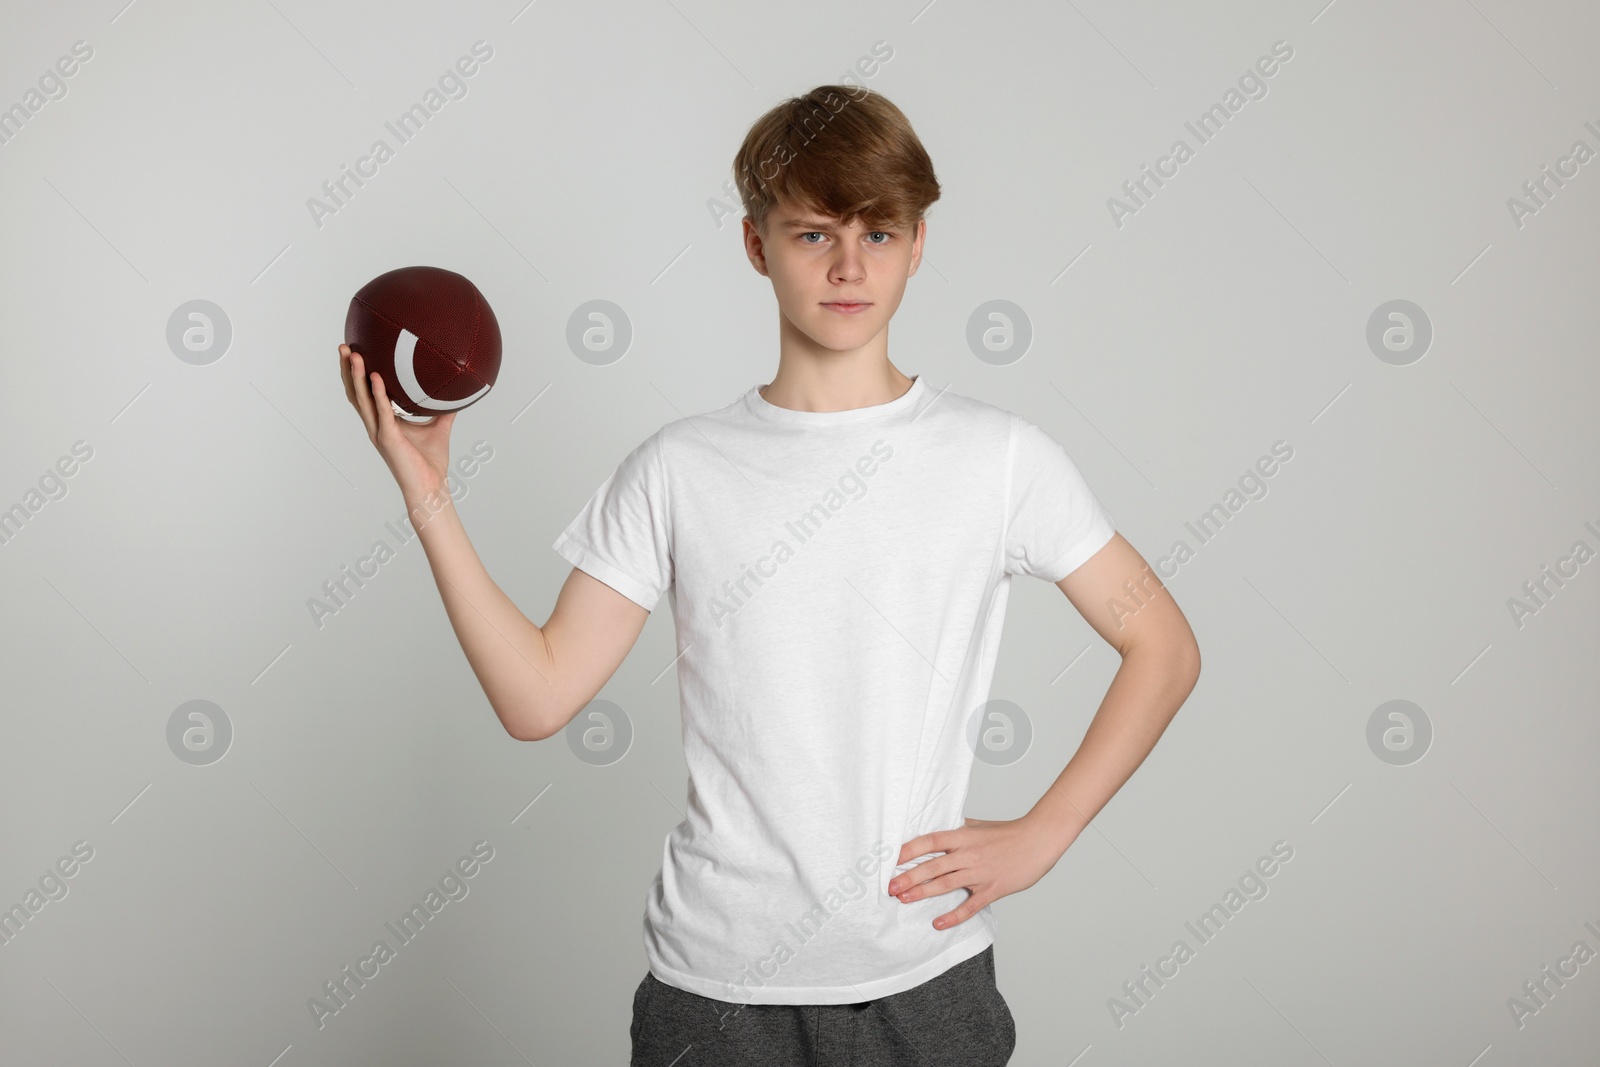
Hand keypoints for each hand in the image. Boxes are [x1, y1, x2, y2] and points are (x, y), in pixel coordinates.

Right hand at [340, 344, 455, 501]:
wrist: (431, 487)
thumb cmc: (431, 462)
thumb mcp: (439, 427)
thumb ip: (443, 409)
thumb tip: (457, 391)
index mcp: (383, 422)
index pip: (364, 394)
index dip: (357, 374)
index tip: (354, 351)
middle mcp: (376, 425)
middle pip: (355, 393)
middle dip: (347, 370)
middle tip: (343, 346)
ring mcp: (380, 432)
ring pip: (362, 400)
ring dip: (356, 376)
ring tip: (353, 355)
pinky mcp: (389, 438)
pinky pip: (382, 411)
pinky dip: (378, 393)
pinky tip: (377, 376)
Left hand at [887, 816, 1067, 930]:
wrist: (1038, 840)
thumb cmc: (1008, 833)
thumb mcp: (978, 826)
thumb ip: (957, 830)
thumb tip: (935, 832)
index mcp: (963, 836)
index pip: (930, 841)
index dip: (909, 849)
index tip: (891, 857)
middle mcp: (969, 854)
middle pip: (933, 866)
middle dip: (909, 876)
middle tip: (889, 886)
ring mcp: (980, 873)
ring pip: (946, 885)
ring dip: (923, 893)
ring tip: (904, 899)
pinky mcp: (992, 889)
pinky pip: (970, 906)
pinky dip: (953, 916)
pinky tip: (938, 924)